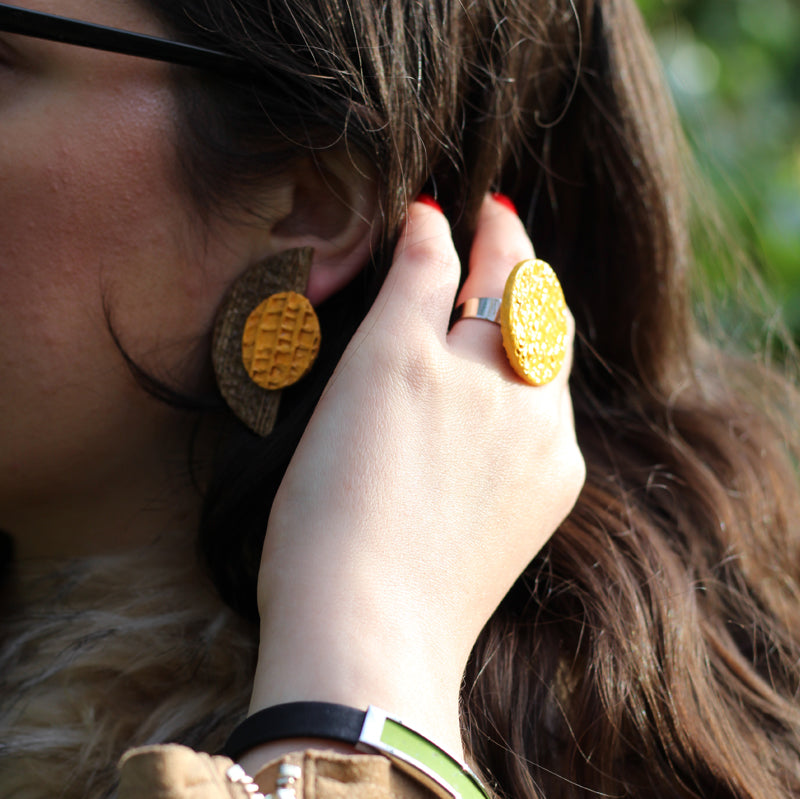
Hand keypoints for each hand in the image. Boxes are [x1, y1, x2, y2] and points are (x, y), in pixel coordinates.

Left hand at [245, 195, 583, 767]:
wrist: (369, 638)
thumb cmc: (406, 611)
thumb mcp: (478, 536)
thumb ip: (488, 476)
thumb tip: (468, 442)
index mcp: (548, 464)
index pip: (548, 376)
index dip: (537, 333)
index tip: (521, 307)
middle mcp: (528, 412)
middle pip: (543, 320)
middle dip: (530, 270)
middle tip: (512, 230)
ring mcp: (473, 381)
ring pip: (500, 288)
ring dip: (496, 244)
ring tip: (485, 214)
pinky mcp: (404, 359)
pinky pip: (428, 274)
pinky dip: (430, 239)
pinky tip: (425, 215)